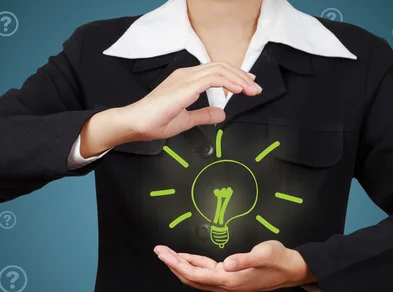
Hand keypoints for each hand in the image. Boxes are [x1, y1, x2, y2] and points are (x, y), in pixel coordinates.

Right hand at [128, 61, 261, 140]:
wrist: (137, 124)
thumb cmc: (154, 122)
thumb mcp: (187, 120)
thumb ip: (204, 115)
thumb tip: (221, 114)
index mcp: (185, 80)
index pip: (215, 71)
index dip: (234, 76)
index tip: (247, 85)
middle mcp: (186, 75)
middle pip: (221, 67)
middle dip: (242, 76)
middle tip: (255, 88)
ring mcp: (186, 78)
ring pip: (220, 70)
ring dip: (239, 79)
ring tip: (251, 90)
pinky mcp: (186, 85)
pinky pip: (213, 78)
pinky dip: (228, 82)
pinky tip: (238, 90)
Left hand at [153, 240, 316, 291]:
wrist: (292, 270)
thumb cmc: (279, 260)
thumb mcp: (264, 254)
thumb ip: (244, 259)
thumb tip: (226, 263)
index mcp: (230, 280)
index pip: (195, 275)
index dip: (176, 264)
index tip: (163, 253)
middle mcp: (225, 286)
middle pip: (191, 278)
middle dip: (172, 264)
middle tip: (159, 250)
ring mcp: (227, 284)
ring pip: (197, 277)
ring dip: (181, 265)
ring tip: (167, 253)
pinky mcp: (230, 278)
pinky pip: (206, 273)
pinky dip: (194, 265)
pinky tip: (186, 258)